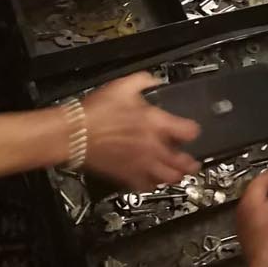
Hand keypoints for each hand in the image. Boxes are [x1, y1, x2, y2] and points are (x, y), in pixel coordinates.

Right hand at [81, 72, 199, 188]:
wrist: (74, 133)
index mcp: (154, 123)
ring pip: (168, 178)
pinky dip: (152, 185)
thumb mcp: (122, 85)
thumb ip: (144, 80)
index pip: (188, 131)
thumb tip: (154, 80)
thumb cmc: (96, 111)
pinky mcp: (127, 176)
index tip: (192, 131)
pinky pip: (146, 186)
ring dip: (176, 176)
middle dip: (191, 163)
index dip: (193, 131)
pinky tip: (152, 180)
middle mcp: (152, 146)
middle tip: (193, 163)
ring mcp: (141, 164)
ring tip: (178, 174)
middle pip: (182, 162)